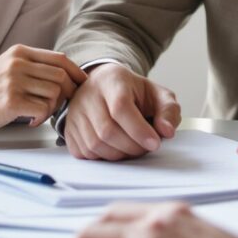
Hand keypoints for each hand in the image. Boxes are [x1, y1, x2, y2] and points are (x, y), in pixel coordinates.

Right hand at [0, 45, 86, 129]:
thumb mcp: (11, 65)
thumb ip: (35, 65)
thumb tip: (68, 74)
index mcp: (21, 52)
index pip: (60, 59)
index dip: (76, 72)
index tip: (82, 84)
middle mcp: (18, 63)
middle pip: (61, 76)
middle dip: (67, 93)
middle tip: (59, 105)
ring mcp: (14, 81)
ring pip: (54, 93)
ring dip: (53, 107)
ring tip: (41, 112)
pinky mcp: (11, 101)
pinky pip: (42, 109)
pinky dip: (42, 117)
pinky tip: (31, 120)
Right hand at [61, 65, 180, 159]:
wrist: (106, 87)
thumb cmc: (134, 93)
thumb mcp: (158, 95)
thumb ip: (169, 110)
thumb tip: (166, 131)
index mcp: (112, 80)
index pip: (121, 108)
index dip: (139, 130)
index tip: (155, 143)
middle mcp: (88, 94)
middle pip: (107, 130)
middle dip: (132, 146)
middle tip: (145, 147)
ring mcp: (74, 112)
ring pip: (94, 144)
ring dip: (119, 154)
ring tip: (132, 148)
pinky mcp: (68, 128)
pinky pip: (84, 152)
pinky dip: (103, 157)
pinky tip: (116, 148)